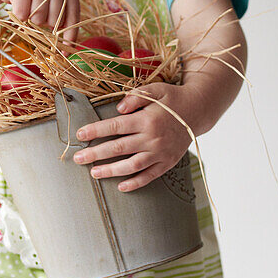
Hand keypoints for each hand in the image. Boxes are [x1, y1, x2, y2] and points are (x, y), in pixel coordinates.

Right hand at [0, 0, 79, 41]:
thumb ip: (61, 16)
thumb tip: (67, 47)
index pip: (73, 18)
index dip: (69, 38)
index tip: (65, 53)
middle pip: (55, 22)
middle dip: (44, 23)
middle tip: (36, 10)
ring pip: (39, 20)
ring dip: (30, 18)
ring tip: (28, 4)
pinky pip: (23, 16)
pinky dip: (18, 14)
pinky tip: (17, 2)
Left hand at [71, 81, 204, 190]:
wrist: (199, 110)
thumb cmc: (172, 99)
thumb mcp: (155, 89)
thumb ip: (136, 97)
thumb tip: (117, 109)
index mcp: (147, 119)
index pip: (115, 126)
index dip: (95, 131)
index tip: (79, 134)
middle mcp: (152, 138)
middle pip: (119, 148)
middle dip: (96, 153)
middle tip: (78, 158)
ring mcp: (160, 152)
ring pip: (132, 165)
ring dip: (111, 171)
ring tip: (94, 173)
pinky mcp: (168, 162)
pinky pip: (150, 175)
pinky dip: (136, 183)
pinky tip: (121, 187)